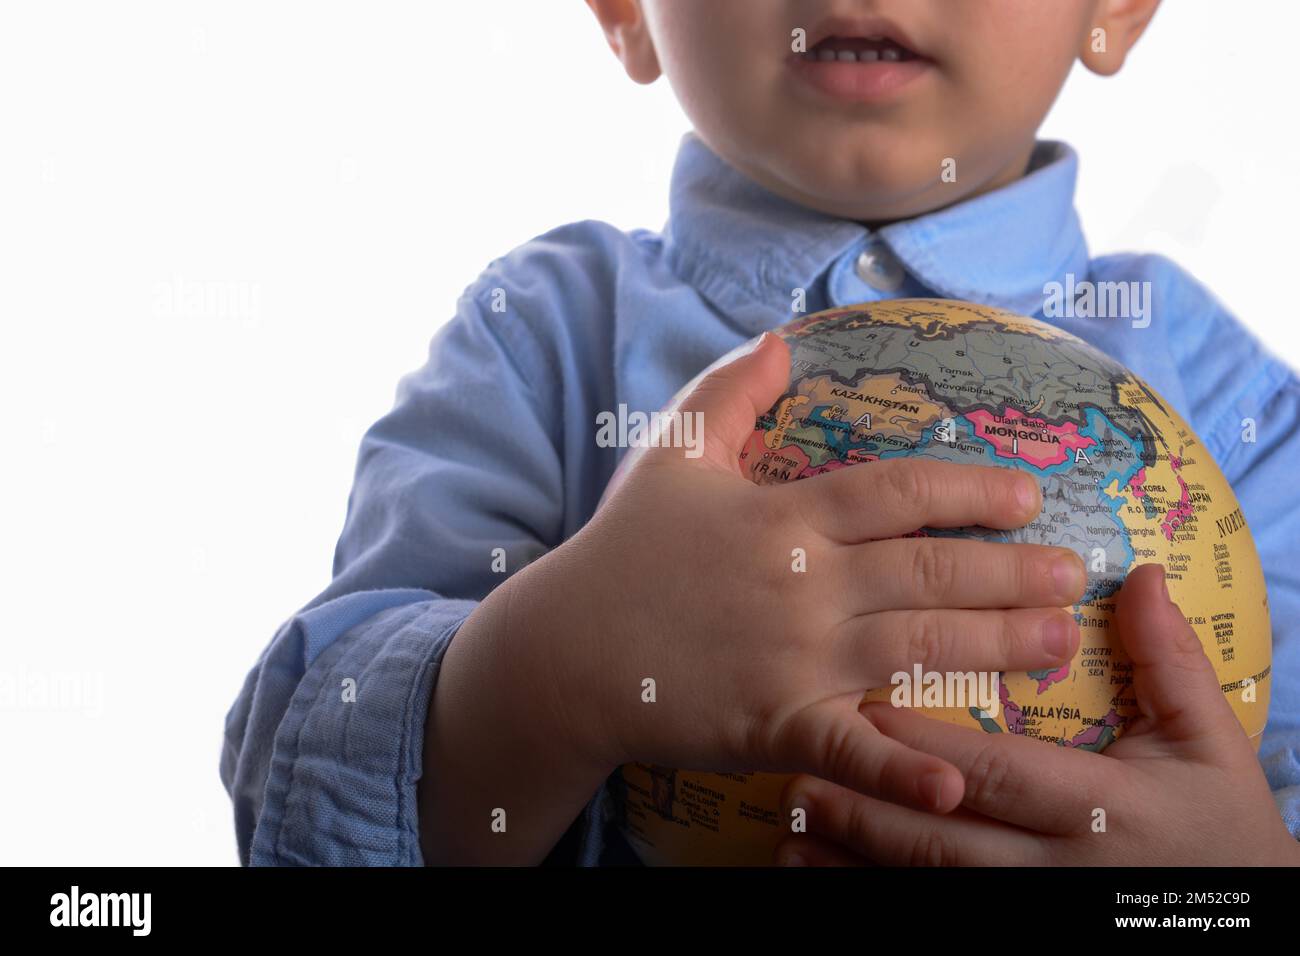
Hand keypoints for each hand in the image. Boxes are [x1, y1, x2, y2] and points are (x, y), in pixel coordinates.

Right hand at [508, 331, 1086, 812]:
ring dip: (995, 646)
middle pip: (928, 571)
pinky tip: (956, 780)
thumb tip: (782, 337)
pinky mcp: (772, 724)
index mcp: (786, 516)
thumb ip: (730, 390)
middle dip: (1009, 571)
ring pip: (915, 648)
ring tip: (1055, 643)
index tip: (1025, 494)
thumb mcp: (673, 452)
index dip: (970, 490)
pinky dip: (901, 767)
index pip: (899, 492)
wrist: (567, 648)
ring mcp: (791, 658)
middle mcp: (803, 584)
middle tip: (1070, 573)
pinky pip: (848, 747)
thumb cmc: (624, 547)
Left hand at [774, 563, 1299, 865]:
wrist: (1240, 916)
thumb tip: (1135, 576)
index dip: (926, 744)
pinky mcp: (1013, 925)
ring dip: (854, 855)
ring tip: (795, 819)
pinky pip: (928, 916)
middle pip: (943, 839)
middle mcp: (1054, 865)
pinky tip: (811, 871)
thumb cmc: (1220, 821)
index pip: (997, 772)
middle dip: (869, 806)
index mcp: (1098, 806)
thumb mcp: (1209, 742)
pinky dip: (864, 894)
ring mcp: (1029, 905)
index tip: (865, 708)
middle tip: (802, 768)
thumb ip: (1168, 661)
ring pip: (926, 885)